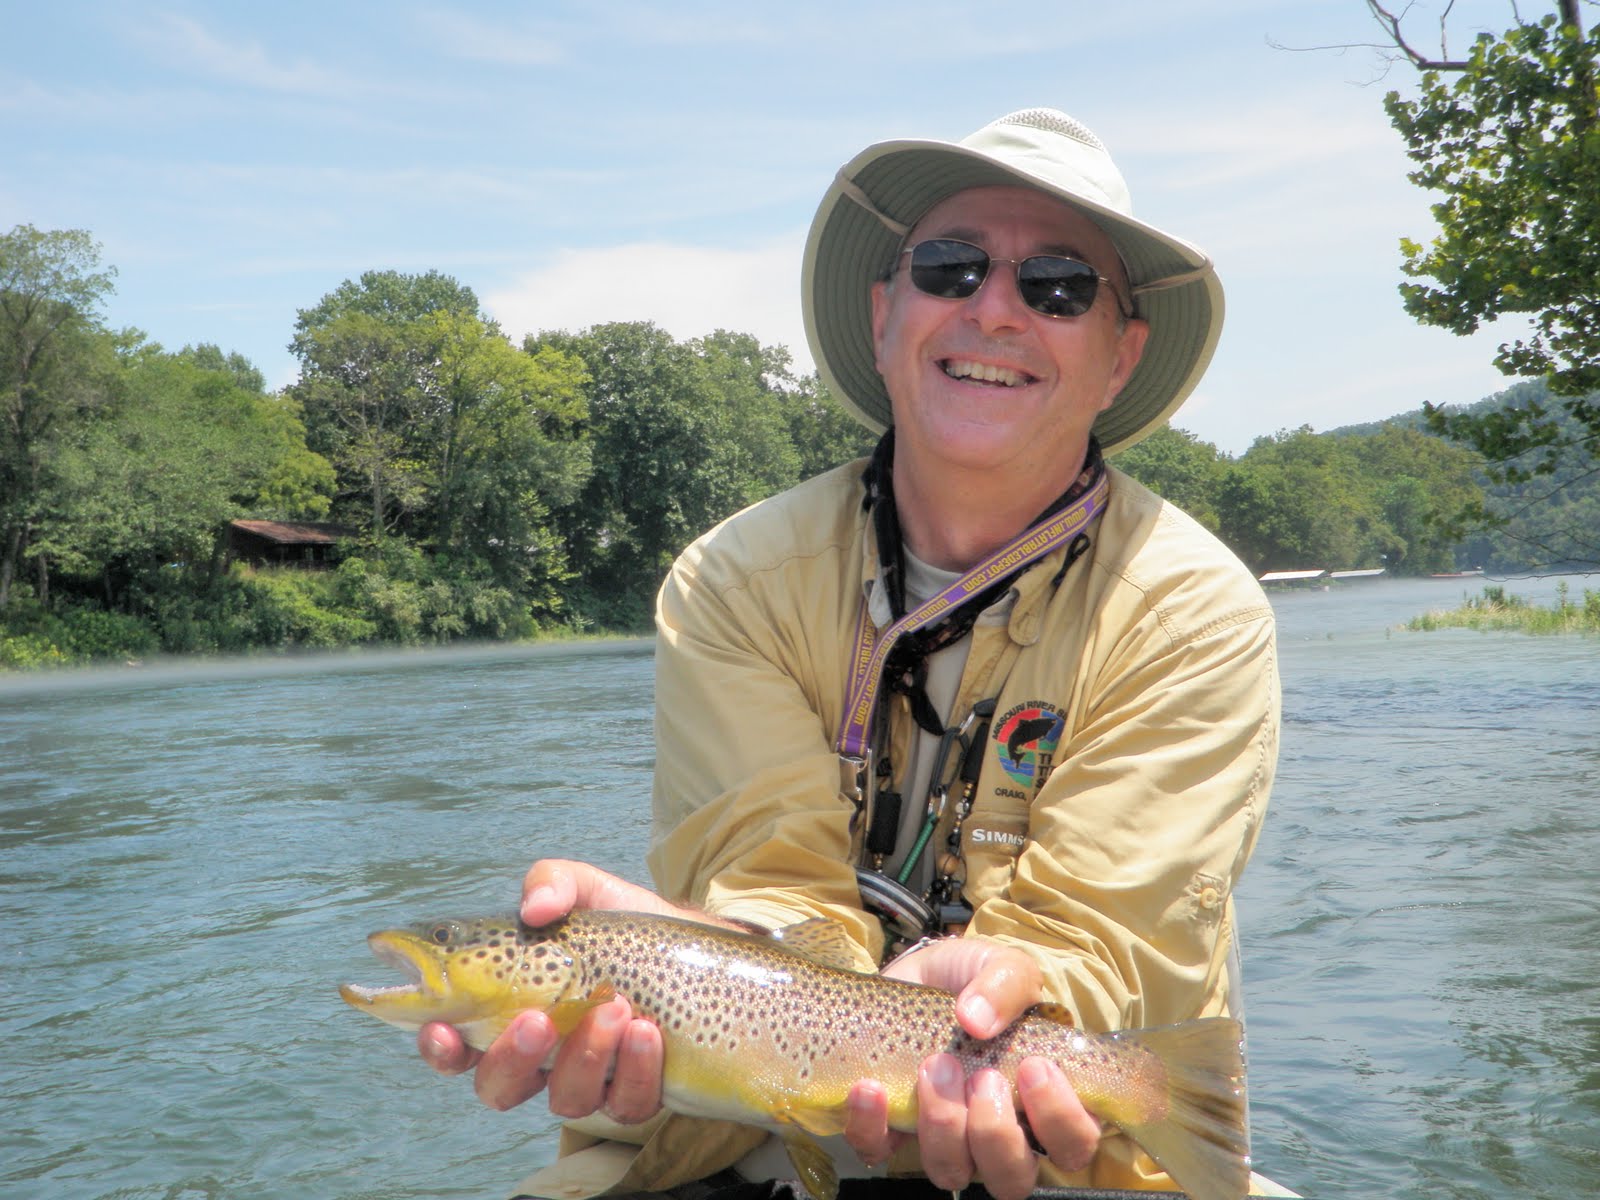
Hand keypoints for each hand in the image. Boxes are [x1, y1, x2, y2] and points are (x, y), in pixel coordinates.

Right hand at [416, 859, 693, 1120]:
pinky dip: (635, 1068)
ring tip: (615, 1005)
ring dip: (586, 1055)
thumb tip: (535, 908)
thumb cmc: (622, 923)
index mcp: (507, 1010)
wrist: (692, 946)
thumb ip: (551, 883)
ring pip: (565, 1100)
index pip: (455, 1043)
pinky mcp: (634, 1094)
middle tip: (538, 1020)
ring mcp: (587, 1080)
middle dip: (511, 1059)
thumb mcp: (585, 889)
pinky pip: (625, 1104)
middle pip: (497, 1088)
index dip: (438, 1046)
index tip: (442, 1028)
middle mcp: (540, 1056)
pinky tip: (647, 1030)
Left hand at [842, 937, 1100, 1199]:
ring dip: (943, 1125)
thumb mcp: (1001, 965)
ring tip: (934, 1067)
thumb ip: (1005, 984)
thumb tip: (977, 1019)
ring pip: (952, 1172)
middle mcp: (999, 1132)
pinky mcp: (891, 1127)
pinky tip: (869, 1088)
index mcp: (1041, 1100)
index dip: (1061, 1120)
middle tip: (982, 1077)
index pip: (1074, 1144)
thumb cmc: (972, 978)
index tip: (1035, 1069)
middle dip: (996, 1134)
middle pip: (1013, 1177)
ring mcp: (945, 1137)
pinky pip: (880, 1150)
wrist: (915, 973)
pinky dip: (871, 1125)